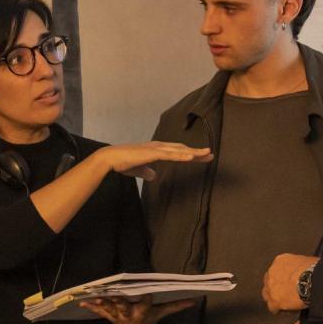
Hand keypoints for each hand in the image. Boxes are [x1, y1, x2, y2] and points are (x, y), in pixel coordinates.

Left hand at [78, 295, 194, 323]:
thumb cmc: (148, 319)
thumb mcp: (161, 313)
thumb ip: (176, 305)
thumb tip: (194, 300)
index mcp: (142, 312)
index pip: (145, 304)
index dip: (146, 300)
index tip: (148, 294)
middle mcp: (129, 314)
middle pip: (124, 306)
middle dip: (119, 301)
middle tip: (115, 295)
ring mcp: (117, 315)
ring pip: (109, 308)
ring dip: (102, 303)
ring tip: (95, 298)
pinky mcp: (109, 315)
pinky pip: (99, 311)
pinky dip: (91, 307)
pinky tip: (82, 303)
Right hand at [95, 142, 211, 181]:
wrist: (111, 158)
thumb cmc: (123, 163)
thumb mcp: (139, 169)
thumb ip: (147, 172)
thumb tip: (154, 176)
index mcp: (156, 149)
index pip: (177, 151)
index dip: (190, 154)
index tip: (202, 157)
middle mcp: (158, 146)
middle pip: (182, 149)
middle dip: (196, 152)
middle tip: (211, 155)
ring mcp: (156, 149)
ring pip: (179, 150)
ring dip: (193, 152)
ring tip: (207, 154)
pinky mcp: (152, 153)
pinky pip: (170, 154)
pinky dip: (181, 155)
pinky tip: (191, 157)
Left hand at [263, 253, 317, 313]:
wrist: (313, 279)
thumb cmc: (314, 269)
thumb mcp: (308, 261)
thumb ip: (302, 265)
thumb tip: (307, 268)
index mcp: (280, 261)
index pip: (277, 270)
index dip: (282, 277)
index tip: (288, 281)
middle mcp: (272, 272)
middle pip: (269, 282)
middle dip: (275, 287)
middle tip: (285, 292)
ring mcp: (271, 287)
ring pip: (267, 295)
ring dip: (274, 298)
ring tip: (284, 303)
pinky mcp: (274, 300)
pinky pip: (272, 307)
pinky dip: (278, 310)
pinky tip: (285, 311)